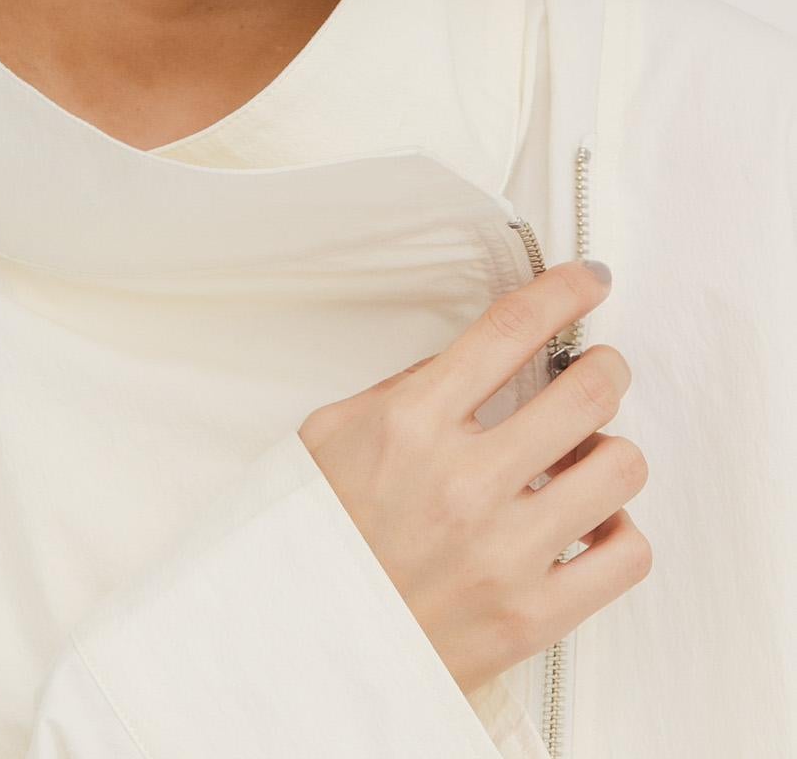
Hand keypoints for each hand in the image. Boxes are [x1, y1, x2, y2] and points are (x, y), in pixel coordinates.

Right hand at [296, 258, 650, 696]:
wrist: (297, 644)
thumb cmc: (313, 536)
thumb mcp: (331, 435)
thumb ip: (403, 390)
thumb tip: (471, 363)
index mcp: (409, 425)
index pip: (510, 332)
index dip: (564, 292)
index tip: (590, 280)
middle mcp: (462, 482)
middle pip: (587, 393)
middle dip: (604, 369)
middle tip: (596, 371)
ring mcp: (502, 552)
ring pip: (620, 468)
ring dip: (610, 450)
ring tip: (585, 456)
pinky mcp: (531, 616)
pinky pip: (626, 554)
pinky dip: (620, 530)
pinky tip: (590, 523)